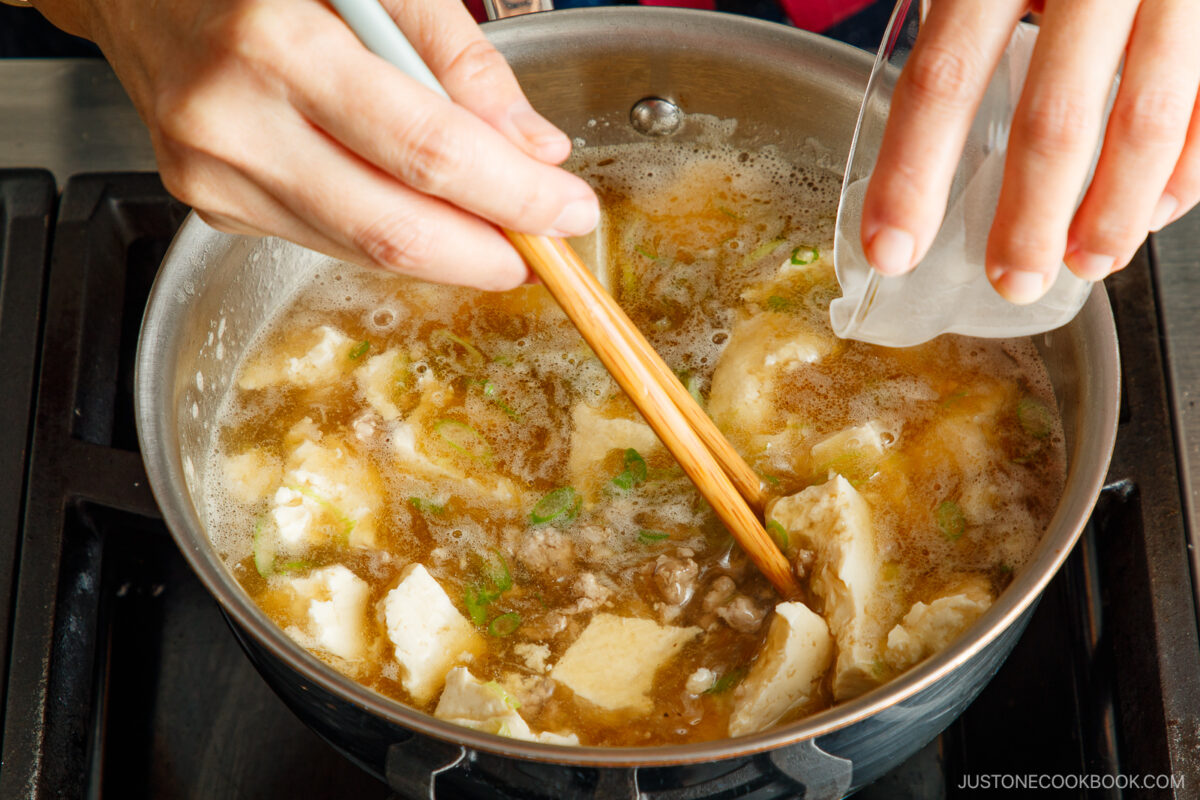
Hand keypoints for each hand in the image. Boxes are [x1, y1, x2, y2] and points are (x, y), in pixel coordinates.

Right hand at [32, 0, 598, 290]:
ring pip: (363, 249)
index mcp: (275, 45)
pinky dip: (390, 236)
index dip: (511, 196)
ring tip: (499, 233)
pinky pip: (327, 240)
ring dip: (447, 254)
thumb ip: (460, 60)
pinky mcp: (211, 202)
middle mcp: (232, 120)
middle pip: (394, 227)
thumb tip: (533, 149)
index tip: (568, 211)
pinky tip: (425, 216)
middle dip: (489, 252)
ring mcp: (213, 173)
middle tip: (547, 249)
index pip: (426, 151)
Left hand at [861, 0, 1199, 302]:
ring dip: (1115, 208)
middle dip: (1028, 219)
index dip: (912, 173)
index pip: (943, 78)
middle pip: (1055, 118)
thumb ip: (949, 5)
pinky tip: (1158, 207)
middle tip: (1010, 281)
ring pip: (1150, 115)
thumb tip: (907, 100)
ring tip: (1085, 264)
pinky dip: (1189, 163)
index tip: (890, 247)